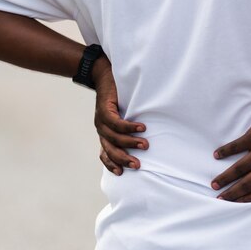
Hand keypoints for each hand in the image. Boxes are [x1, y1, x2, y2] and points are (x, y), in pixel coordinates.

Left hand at [92, 57, 148, 175]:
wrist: (105, 76)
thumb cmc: (119, 98)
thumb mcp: (123, 116)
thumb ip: (129, 130)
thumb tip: (149, 143)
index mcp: (105, 134)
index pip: (105, 154)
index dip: (111, 164)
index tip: (122, 173)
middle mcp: (101, 129)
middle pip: (110, 149)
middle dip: (123, 158)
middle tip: (137, 165)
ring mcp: (101, 120)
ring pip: (114, 137)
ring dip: (130, 142)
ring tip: (145, 145)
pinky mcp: (104, 109)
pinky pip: (116, 122)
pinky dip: (129, 126)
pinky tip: (141, 128)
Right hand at [212, 98, 250, 201]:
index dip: (250, 199)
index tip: (239, 204)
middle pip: (248, 184)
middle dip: (233, 193)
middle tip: (221, 199)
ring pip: (238, 169)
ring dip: (225, 177)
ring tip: (214, 184)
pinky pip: (235, 146)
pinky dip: (224, 151)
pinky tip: (216, 155)